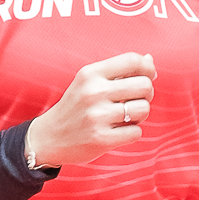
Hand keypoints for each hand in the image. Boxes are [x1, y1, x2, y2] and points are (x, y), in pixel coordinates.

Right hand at [25, 52, 155, 167]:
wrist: (49, 137)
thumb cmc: (76, 107)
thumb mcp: (89, 82)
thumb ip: (119, 70)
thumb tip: (149, 60)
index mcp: (90, 74)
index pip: (132, 60)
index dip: (148, 68)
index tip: (148, 77)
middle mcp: (93, 92)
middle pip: (145, 85)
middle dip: (146, 94)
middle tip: (134, 100)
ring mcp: (97, 116)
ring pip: (144, 109)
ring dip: (140, 115)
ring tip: (126, 117)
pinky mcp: (101, 139)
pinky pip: (136, 132)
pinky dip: (132, 132)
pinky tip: (119, 131)